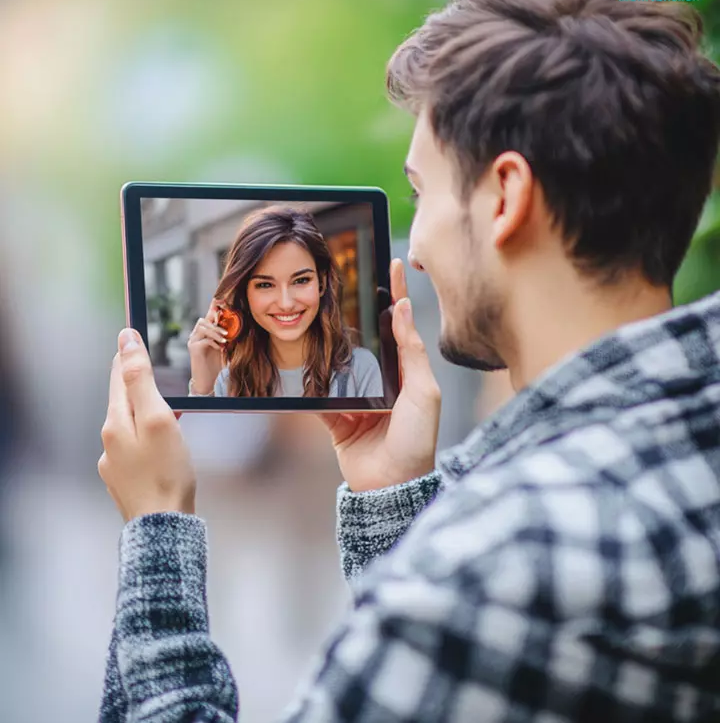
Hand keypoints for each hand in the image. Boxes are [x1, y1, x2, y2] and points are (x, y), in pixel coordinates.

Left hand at [98, 328, 195, 521]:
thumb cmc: (166, 473)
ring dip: (144, 411)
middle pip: (123, 401)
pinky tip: (163, 444)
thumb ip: (141, 380)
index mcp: (115, 423)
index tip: (131, 334)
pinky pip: (135, 448)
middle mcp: (109, 442)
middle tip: (146, 362)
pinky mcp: (127, 481)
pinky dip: (148, 436)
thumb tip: (126, 342)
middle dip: (135, 383)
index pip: (119, 378)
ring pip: (129, 426)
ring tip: (165, 405)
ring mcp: (116, 464)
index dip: (128, 355)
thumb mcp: (157, 418)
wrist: (162, 526)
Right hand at [187, 298, 227, 394]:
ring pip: (202, 326)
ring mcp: (193, 340)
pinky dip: (213, 341)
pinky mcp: (193, 348)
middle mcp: (197, 333)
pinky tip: (220, 348)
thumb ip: (228, 335)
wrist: (208, 381)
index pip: (210, 315)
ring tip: (226, 338)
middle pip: (204, 319)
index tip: (222, 297)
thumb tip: (241, 324)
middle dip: (217, 320)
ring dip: (216, 331)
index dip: (214, 305)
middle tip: (228, 327)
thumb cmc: (218, 363)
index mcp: (206, 331)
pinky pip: (203, 339)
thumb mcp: (226, 347)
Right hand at [318, 258, 440, 491]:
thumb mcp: (423, 392)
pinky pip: (319, 395)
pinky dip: (308, 384)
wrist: (392, 487)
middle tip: (347, 279)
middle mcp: (383, 380)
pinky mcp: (337, 418)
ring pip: (339, 363)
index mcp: (407, 371)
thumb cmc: (417, 440)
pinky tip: (297, 362)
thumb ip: (411, 351)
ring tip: (316, 312)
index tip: (394, 262)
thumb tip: (403, 309)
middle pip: (367, 338)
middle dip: (358, 311)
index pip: (401, 322)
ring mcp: (358, 398)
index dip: (397, 292)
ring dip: (329, 343)